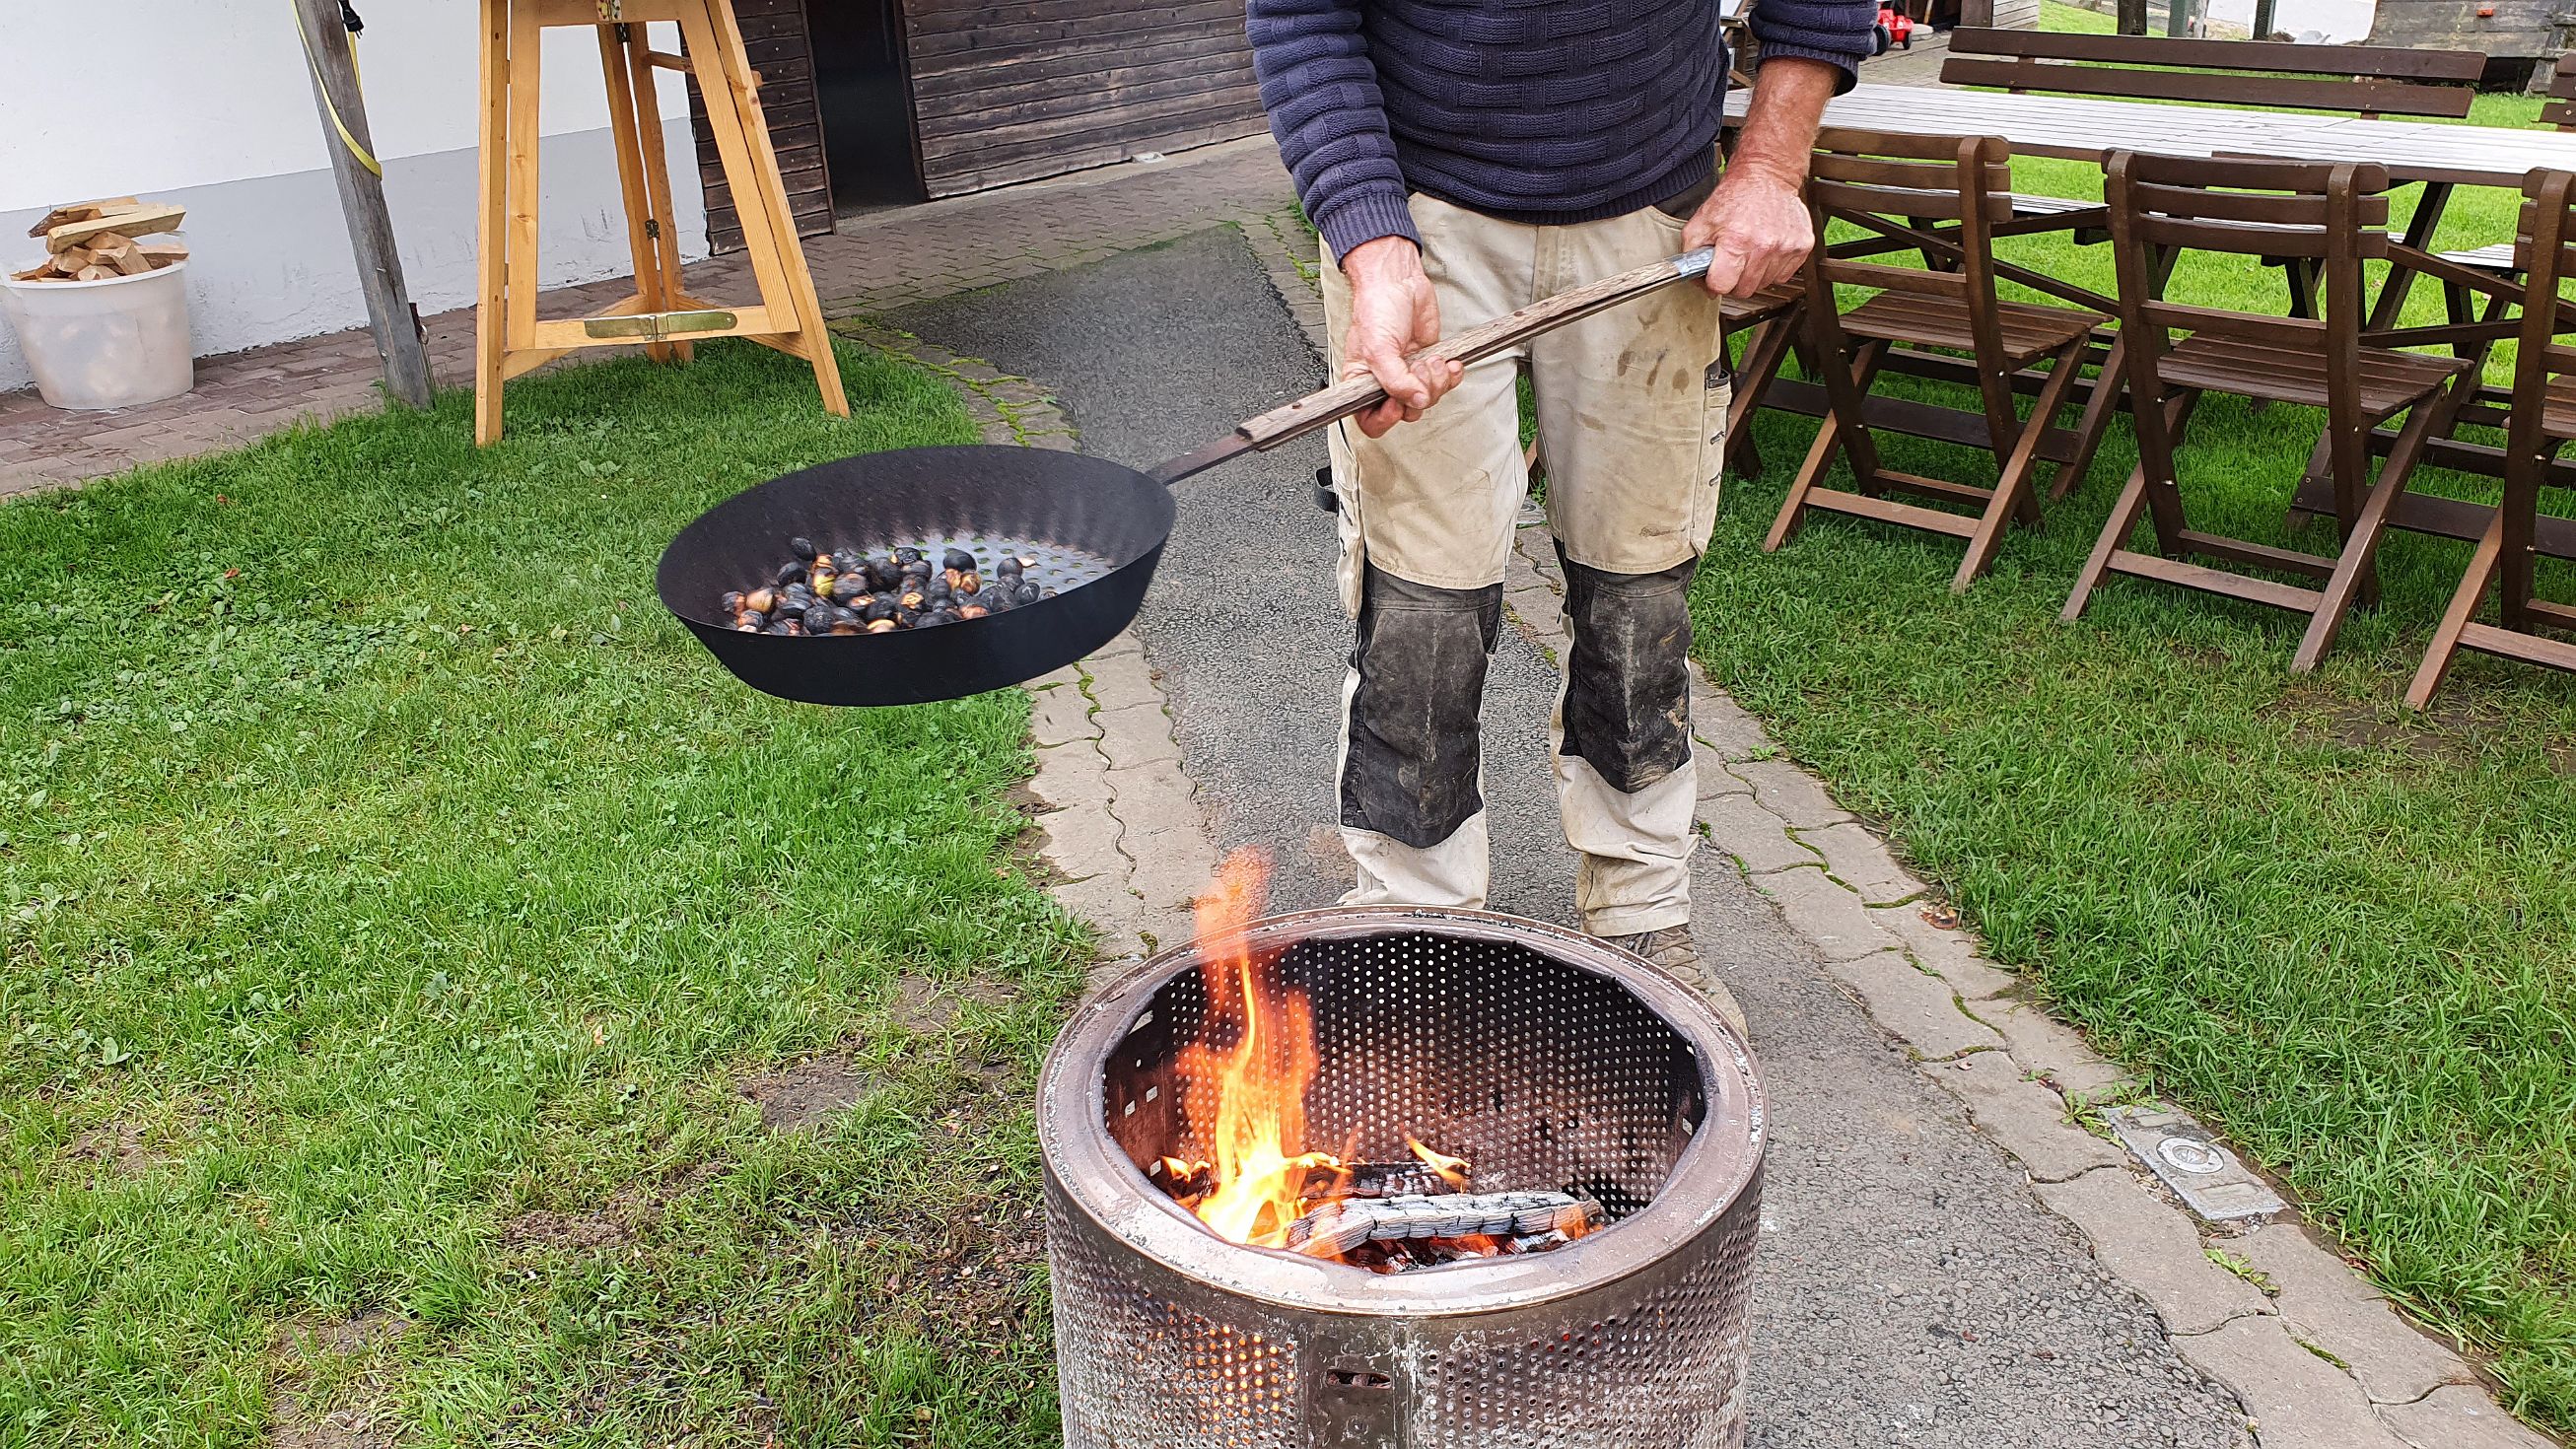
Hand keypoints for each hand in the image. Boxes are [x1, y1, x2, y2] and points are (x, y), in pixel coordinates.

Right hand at [1339, 236, 1463, 437]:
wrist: (1399, 280)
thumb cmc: (1377, 307)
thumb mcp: (1378, 349)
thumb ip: (1395, 381)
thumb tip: (1416, 402)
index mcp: (1362, 382)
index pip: (1370, 420)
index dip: (1386, 418)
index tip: (1396, 403)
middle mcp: (1385, 381)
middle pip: (1406, 412)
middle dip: (1418, 393)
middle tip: (1417, 369)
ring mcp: (1408, 373)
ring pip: (1428, 399)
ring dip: (1436, 381)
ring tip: (1431, 359)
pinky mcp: (1428, 363)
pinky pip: (1444, 383)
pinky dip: (1451, 375)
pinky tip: (1448, 362)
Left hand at [1683, 165, 1813, 299]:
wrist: (1767, 175)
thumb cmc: (1735, 196)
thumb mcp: (1701, 221)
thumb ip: (1691, 254)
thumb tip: (1697, 280)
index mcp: (1737, 241)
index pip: (1722, 286)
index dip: (1714, 282)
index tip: (1716, 273)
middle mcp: (1764, 247)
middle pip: (1744, 290)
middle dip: (1735, 280)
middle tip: (1733, 261)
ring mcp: (1786, 248)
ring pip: (1764, 284)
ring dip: (1754, 274)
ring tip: (1750, 251)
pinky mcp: (1803, 246)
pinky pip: (1783, 276)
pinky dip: (1773, 268)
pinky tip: (1766, 250)